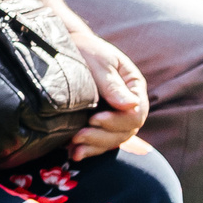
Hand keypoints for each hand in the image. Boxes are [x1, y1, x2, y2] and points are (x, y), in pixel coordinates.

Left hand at [67, 30, 147, 157]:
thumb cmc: (83, 50)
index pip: (136, 113)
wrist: (66, 48)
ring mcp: (115, 115)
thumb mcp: (98, 62)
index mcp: (133, 86)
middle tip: (78, 137)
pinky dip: (89, 149)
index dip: (117, 121)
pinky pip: (101, 142)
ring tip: (75, 149)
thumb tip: (130, 106)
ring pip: (114, 139)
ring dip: (95, 147)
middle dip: (103, 137)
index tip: (94, 119)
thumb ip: (112, 84)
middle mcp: (129, 104)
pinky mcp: (100, 123)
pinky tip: (74, 154)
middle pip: (127, 130)